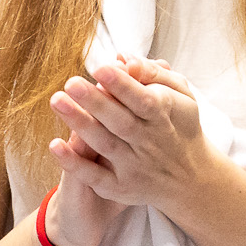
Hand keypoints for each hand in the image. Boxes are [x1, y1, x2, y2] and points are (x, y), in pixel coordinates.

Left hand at [48, 55, 217, 218]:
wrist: (191, 176)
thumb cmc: (178, 124)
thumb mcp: (180, 95)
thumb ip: (153, 74)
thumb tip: (122, 58)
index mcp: (165, 116)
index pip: (144, 100)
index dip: (123, 85)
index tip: (101, 68)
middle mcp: (150, 143)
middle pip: (121, 122)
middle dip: (96, 102)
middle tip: (72, 83)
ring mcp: (135, 167)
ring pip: (105, 145)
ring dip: (81, 124)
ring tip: (58, 101)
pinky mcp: (120, 187)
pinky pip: (95, 176)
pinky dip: (74, 163)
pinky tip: (55, 145)